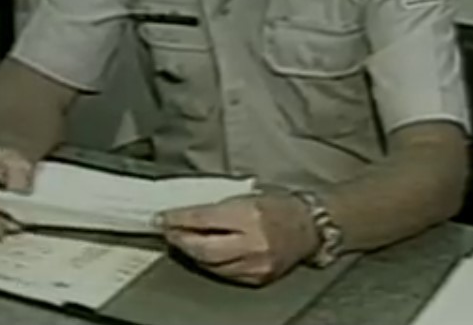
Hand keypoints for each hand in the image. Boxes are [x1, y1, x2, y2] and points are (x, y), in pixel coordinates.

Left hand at [159, 193, 319, 285]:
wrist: (310, 226)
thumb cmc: (280, 206)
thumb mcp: (248, 196)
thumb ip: (218, 207)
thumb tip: (186, 214)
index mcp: (250, 214)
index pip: (203, 219)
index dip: (178, 219)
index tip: (162, 217)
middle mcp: (253, 241)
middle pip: (203, 247)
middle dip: (180, 239)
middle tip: (167, 231)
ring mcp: (256, 263)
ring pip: (211, 265)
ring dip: (191, 253)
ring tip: (181, 242)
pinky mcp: (258, 278)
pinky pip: (225, 274)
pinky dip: (210, 265)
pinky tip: (202, 255)